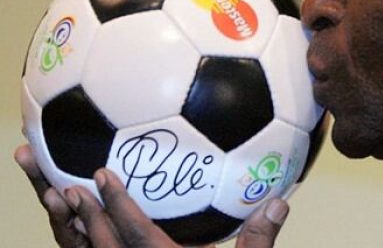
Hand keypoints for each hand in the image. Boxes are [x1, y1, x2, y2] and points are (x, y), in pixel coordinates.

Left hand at [15, 144, 289, 247]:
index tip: (102, 175)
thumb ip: (258, 240)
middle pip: (104, 247)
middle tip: (71, 188)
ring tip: (72, 213)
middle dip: (87, 217)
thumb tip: (278, 202)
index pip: (135, 231)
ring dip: (81, 237)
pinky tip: (93, 245)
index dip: (118, 202)